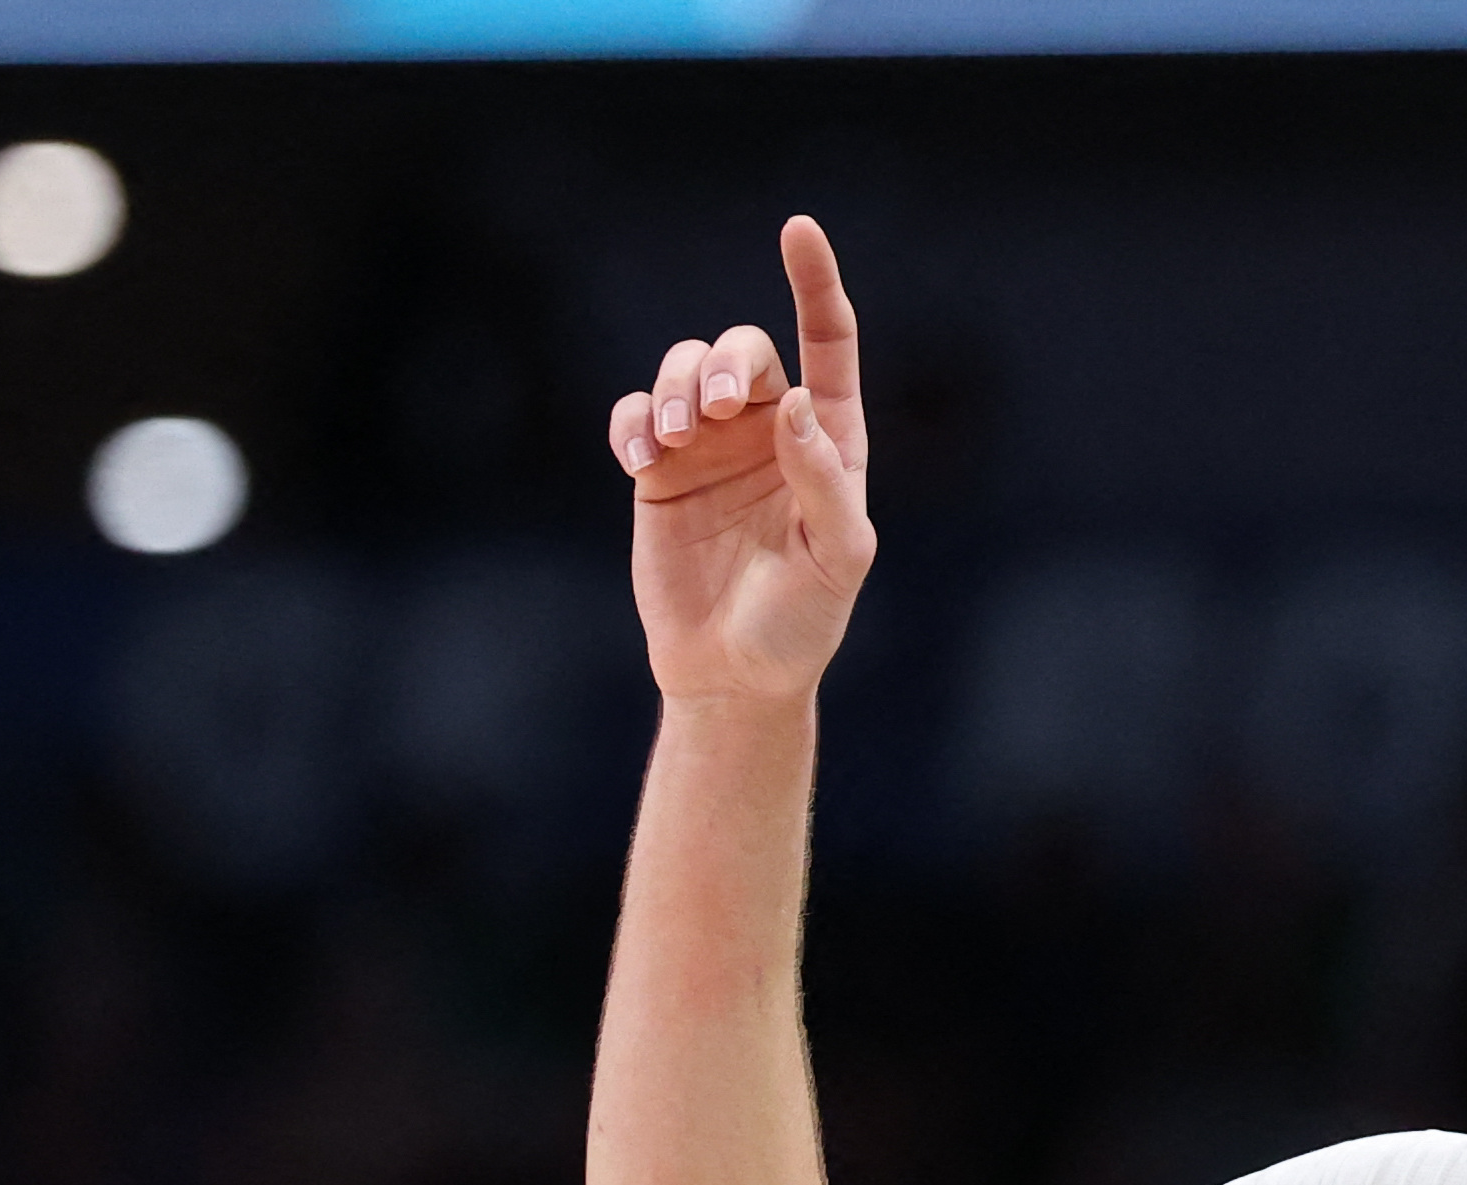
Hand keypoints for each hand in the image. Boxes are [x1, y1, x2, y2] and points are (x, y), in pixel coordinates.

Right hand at [609, 215, 875, 704]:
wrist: (734, 674)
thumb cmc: (802, 621)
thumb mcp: (836, 558)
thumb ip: (822, 480)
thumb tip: (794, 401)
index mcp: (828, 439)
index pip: (827, 344)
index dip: (815, 283)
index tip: (797, 228)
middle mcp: (769, 430)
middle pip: (742, 350)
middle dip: (723, 363)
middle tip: (714, 412)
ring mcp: (710, 447)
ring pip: (682, 369)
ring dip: (675, 388)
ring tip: (672, 439)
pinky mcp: (658, 471)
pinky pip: (633, 414)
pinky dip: (631, 421)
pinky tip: (640, 456)